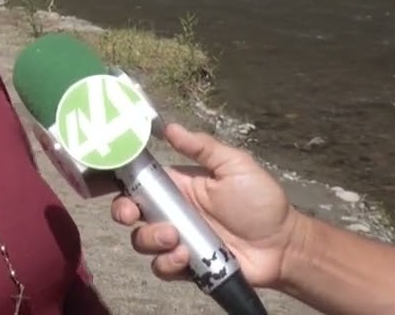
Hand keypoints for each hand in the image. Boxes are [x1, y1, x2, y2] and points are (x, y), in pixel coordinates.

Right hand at [110, 122, 303, 288]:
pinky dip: (166, 263)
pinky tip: (185, 257)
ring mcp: (177, 240)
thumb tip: (168, 127)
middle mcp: (172, 212)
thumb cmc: (261, 200)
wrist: (282, 244)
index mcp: (179, 185)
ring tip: (174, 238)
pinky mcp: (186, 266)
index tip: (112, 179)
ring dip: (149, 238)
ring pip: (142, 240)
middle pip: (130, 211)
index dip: (121, 179)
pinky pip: (161, 266)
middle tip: (132, 215)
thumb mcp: (235, 165)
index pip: (140, 180)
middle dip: (122, 212)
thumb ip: (202, 147)